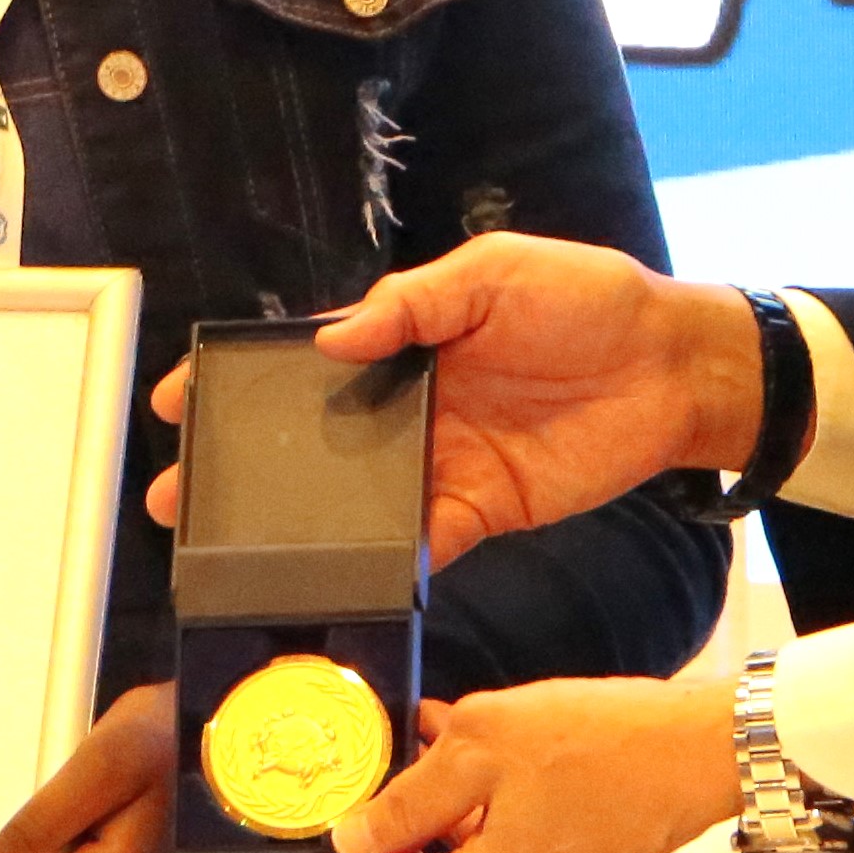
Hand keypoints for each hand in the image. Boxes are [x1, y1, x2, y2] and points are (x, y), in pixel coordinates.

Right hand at [142, 234, 760, 562]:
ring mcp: (441, 463)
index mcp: (404, 339)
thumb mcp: (496, 273)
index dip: (240, 381)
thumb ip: (414, 305)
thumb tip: (331, 343)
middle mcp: (409, 406)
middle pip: (309, 443)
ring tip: (232, 552)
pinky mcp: (480, 510)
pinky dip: (382, 563)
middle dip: (242, 470)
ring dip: (296, 526)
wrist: (675, 367)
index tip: (179, 398)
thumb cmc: (589, 299)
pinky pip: (418, 543)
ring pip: (351, 502)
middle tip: (178, 499)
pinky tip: (336, 578)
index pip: (304, 360)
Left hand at [256, 676, 752, 852]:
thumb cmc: (604, 743)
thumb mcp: (481, 745)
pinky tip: (458, 755)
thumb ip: (406, 795)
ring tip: (417, 744)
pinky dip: (470, 813)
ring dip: (428, 809)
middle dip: (383, 825)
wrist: (700, 750)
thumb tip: (354, 833)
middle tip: (350, 777)